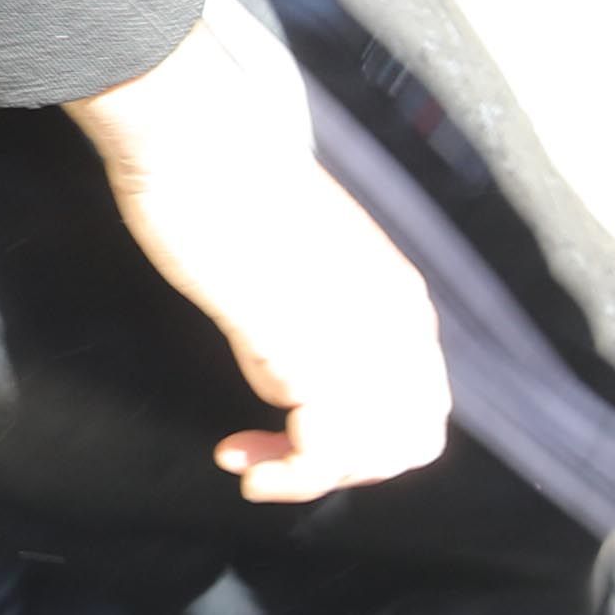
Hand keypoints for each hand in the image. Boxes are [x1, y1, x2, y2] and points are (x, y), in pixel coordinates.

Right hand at [61, 0, 447, 501]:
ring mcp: (362, 338)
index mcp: (403, 300)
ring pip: (374, 454)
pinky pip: (326, 450)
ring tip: (252, 465)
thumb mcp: (292, 267)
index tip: (298, 429)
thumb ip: (304, 327)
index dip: (368, 434)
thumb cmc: (225, 183)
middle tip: (279, 458)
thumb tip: (283, 385)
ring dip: (311, 475)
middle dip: (348, 465)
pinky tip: (245, 464)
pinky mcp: (310, 349)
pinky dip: (290, 475)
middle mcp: (399, 325)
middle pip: (410, 438)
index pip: (419, 402)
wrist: (195, 139)